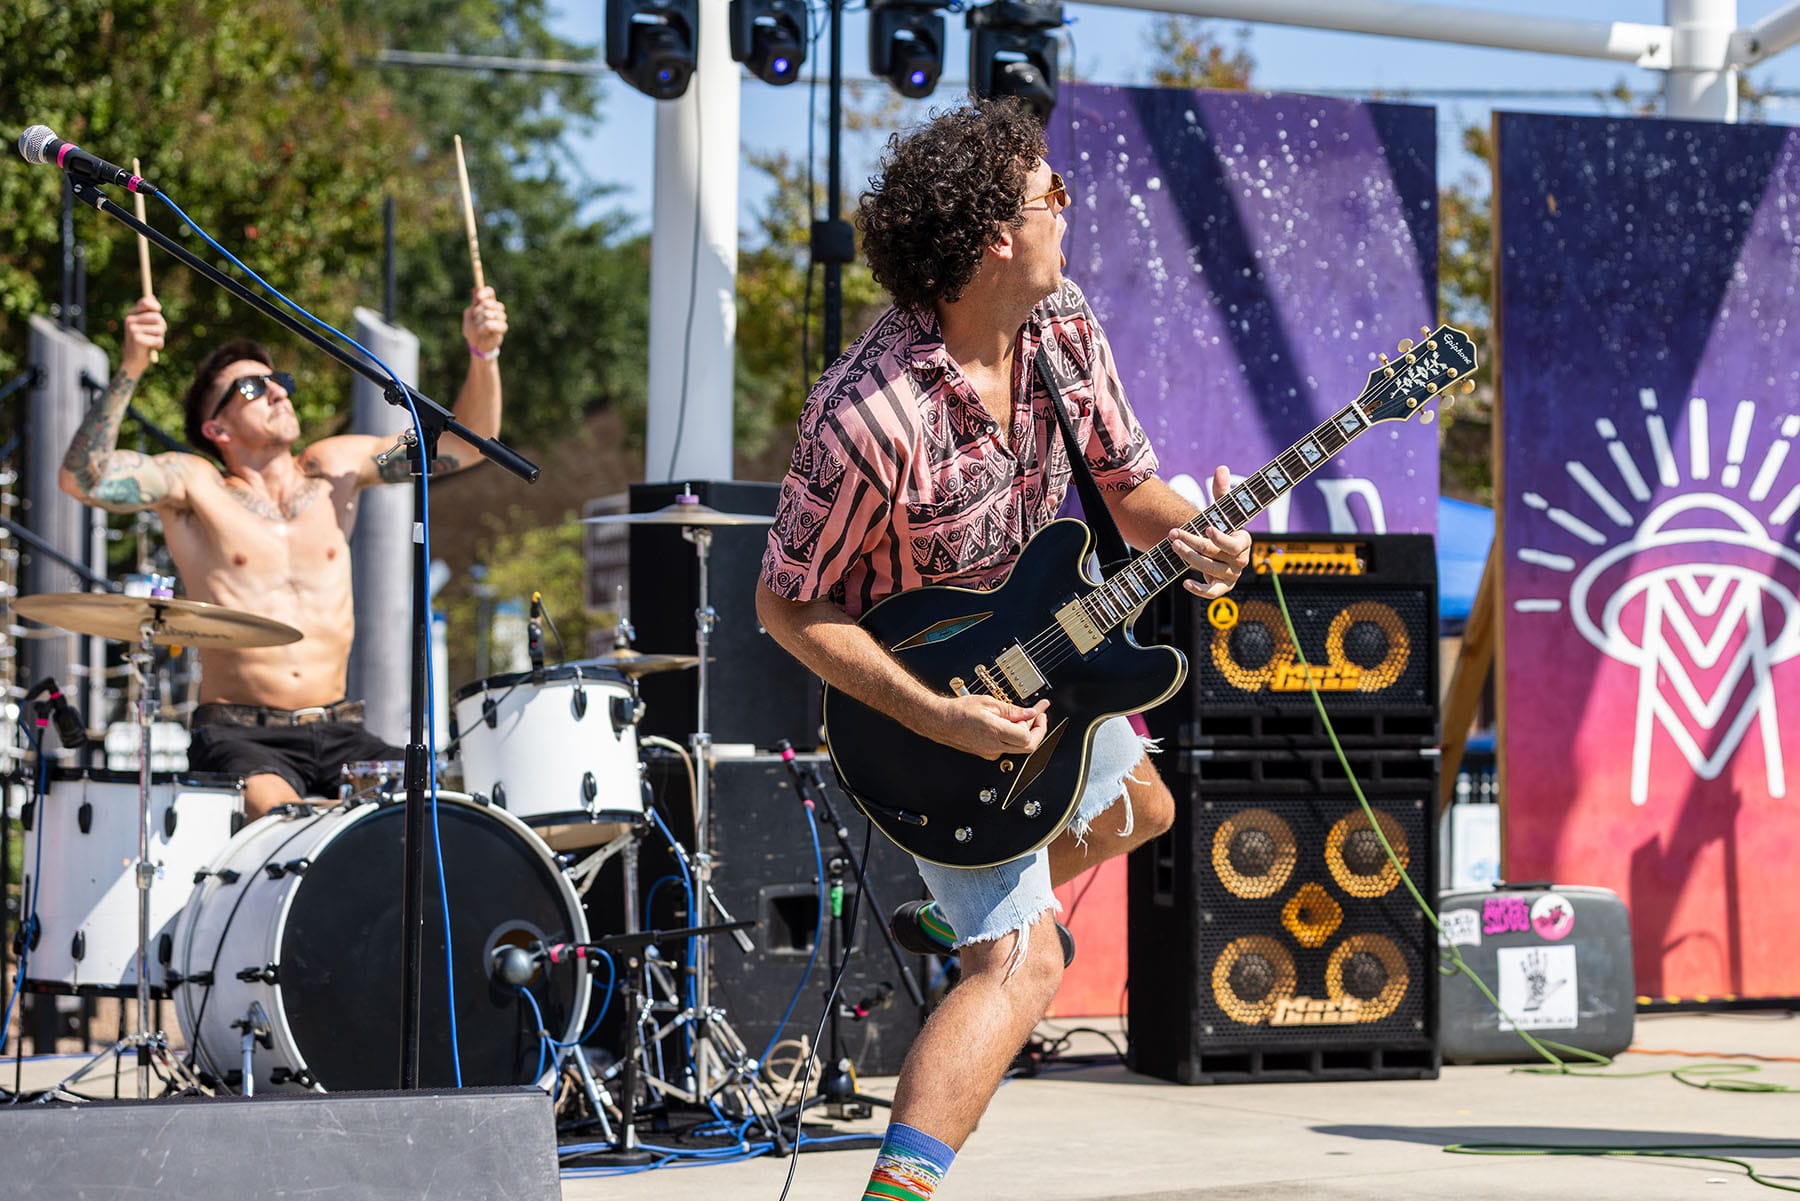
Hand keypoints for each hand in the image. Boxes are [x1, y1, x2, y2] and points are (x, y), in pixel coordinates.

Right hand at [120, 296, 164, 376]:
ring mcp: (132, 329)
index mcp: (132, 315)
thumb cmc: (143, 342)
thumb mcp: (145, 326)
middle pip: (157, 317)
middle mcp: (130, 320)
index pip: (145, 302)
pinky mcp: (137, 339)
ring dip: (161, 337)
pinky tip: (152, 348)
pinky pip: (158, 339)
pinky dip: (159, 345)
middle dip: (162, 326)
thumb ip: (148, 312)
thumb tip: (152, 296)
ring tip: (152, 342)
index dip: (155, 306)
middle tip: (157, 333)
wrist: (133, 360)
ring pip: (159, 329)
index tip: (158, 310)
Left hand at [463, 286, 506, 356]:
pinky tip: (482, 331)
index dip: (485, 293)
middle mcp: (496, 309)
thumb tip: (475, 289)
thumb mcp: (469, 315)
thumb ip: (474, 304)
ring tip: (478, 328)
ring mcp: (501, 318)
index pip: (490, 292)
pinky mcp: (502, 328)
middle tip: (475, 317)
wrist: (476, 346)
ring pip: (491, 314)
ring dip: (481, 321)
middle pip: (491, 303)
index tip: (478, 297)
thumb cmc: (472, 330)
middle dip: (479, 310)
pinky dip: (484, 328)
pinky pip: (493, 324)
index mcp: (488, 304)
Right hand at [925, 694, 1049, 759]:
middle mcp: (994, 746)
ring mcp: (991, 752)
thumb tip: (1030, 713)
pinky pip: (1007, 747)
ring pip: (1018, 748)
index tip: (1038, 712)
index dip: (1036, 725)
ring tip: (1024, 716)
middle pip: (1027, 747)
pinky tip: (1011, 724)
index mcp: (996, 732)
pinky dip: (1013, 736)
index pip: (1027, 737)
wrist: (941, 721)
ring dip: (1025, 732)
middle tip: (1040, 716)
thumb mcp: (989, 703)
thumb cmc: (960, 711)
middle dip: (1037, 730)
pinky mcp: (987, 753)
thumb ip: (1013, 710)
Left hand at [1171, 465, 1252, 598]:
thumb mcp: (1222, 510)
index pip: (1233, 544)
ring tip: (1174, 546)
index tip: (1207, 528)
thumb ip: (1221, 492)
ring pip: (1209, 569)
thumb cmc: (1222, 527)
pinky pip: (1212, 594)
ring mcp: (1231, 575)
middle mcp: (1241, 560)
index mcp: (1244, 541)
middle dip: (1193, 542)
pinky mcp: (1222, 588)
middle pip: (1214, 554)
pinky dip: (1199, 590)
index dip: (1220, 537)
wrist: (1220, 549)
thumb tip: (1221, 468)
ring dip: (1189, 558)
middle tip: (1174, 533)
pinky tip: (1185, 582)